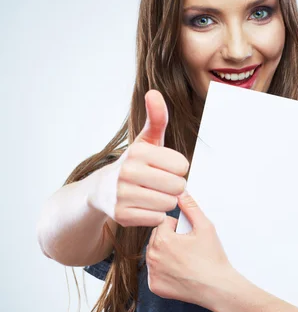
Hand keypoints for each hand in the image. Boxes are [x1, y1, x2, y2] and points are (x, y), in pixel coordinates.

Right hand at [90, 90, 189, 226]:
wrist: (101, 190)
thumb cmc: (134, 164)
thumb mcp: (146, 141)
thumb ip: (156, 118)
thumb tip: (154, 92)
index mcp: (138, 152)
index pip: (182, 165)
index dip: (178, 169)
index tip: (166, 168)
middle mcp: (128, 172)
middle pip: (178, 186)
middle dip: (175, 187)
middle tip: (162, 184)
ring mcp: (123, 195)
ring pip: (168, 203)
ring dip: (166, 201)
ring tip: (154, 195)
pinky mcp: (121, 216)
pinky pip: (157, 219)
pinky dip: (156, 215)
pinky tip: (146, 207)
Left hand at [146, 189, 232, 307]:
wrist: (218, 288)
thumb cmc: (212, 258)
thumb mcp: (205, 227)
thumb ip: (191, 207)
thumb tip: (181, 193)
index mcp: (162, 239)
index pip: (163, 223)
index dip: (178, 227)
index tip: (189, 237)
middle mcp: (152, 256)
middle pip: (157, 238)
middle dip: (170, 239)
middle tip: (188, 248)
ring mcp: (152, 273)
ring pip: (154, 255)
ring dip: (165, 254)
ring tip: (185, 260)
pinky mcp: (155, 286)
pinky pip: (155, 273)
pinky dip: (164, 272)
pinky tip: (180, 273)